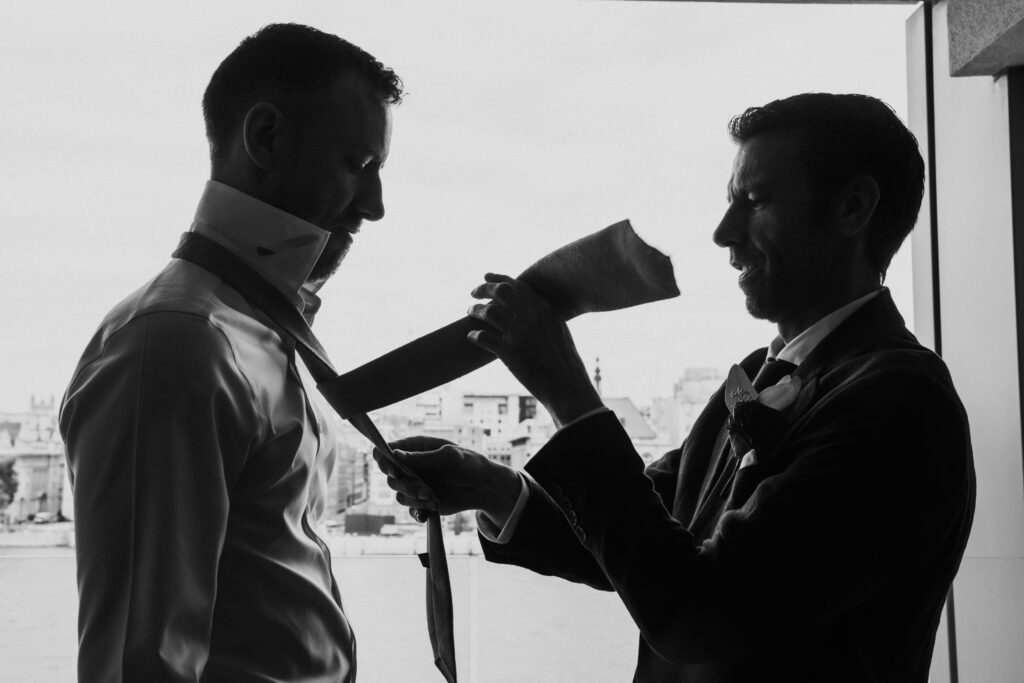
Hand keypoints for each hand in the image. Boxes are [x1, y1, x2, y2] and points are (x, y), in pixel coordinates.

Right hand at [373, 436, 519, 523]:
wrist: (483, 487)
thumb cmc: (468, 463)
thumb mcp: (447, 457)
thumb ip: (421, 458)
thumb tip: (394, 454)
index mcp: (414, 448)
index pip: (386, 451)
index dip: (384, 461)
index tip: (395, 470)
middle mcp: (411, 466)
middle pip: (391, 478)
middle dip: (406, 485)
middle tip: (424, 489)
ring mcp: (416, 484)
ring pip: (400, 495)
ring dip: (415, 499)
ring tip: (434, 498)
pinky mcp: (422, 501)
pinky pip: (411, 509)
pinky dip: (418, 512)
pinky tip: (429, 511)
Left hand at [467, 273, 602, 424]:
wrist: (568, 388)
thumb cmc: (565, 364)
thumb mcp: (559, 333)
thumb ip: (545, 318)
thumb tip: (532, 310)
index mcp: (545, 310)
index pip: (518, 285)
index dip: (499, 278)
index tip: (487, 277)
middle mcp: (532, 317)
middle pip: (501, 291)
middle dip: (484, 288)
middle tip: (473, 292)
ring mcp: (520, 334)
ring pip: (489, 312)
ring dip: (475, 310)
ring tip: (469, 312)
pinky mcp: (510, 353)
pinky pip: (483, 337)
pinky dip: (474, 336)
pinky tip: (471, 337)